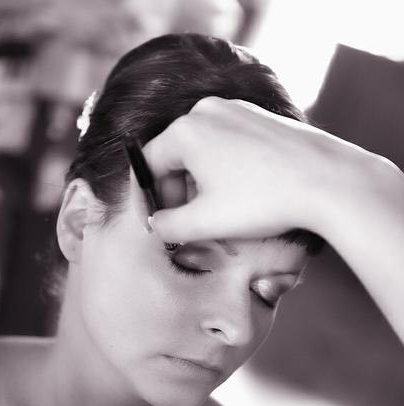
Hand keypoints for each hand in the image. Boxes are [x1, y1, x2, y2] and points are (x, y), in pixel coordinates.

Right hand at [133, 95, 367, 243]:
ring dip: (203, 183)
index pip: (149, 164)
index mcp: (185, 130)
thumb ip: (168, 226)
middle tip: (192, 223)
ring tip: (222, 212)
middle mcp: (207, 111)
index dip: (152, 199)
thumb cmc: (263, 200)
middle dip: (179, 192)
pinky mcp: (260, 117)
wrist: (326, 180)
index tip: (163, 222)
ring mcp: (237, 109)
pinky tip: (245, 194)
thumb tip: (156, 224)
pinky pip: (228, 143)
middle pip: (176, 156)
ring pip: (203, 150)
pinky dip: (227, 169)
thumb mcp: (205, 223)